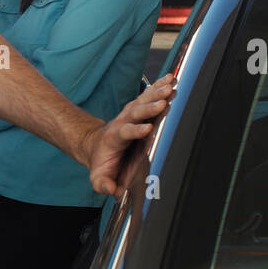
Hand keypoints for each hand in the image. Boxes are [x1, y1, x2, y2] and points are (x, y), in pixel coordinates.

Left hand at [83, 74, 175, 196]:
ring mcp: (130, 114)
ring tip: (171, 86)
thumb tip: (113, 190)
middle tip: (163, 102)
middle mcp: (122, 122)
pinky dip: (159, 86)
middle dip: (149, 107)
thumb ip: (103, 184)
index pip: (125, 132)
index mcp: (115, 138)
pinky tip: (170, 78)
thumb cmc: (102, 164)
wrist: (96, 146)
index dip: (135, 130)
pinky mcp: (138, 110)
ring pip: (143, 101)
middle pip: (136, 112)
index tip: (147, 128)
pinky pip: (148, 96)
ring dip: (156, 93)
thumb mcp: (99, 178)